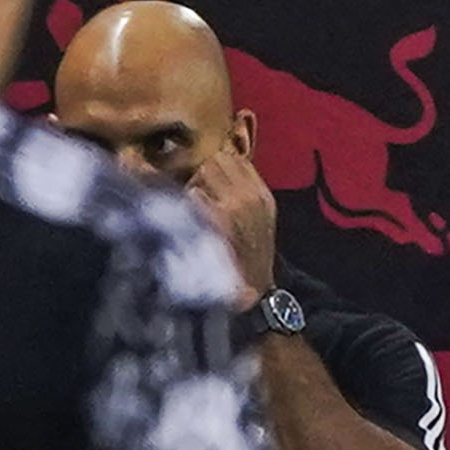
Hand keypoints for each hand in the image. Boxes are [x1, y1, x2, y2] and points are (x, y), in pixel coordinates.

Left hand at [189, 146, 278, 300]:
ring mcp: (233, 207)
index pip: (235, 158)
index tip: (210, 182)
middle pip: (216, 160)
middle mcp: (250, 196)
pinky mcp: (215, 219)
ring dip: (193, 184)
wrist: (251, 291)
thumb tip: (214, 167)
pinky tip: (188, 221)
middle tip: (199, 195)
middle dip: (203, 172)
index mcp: (263, 196)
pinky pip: (193, 194)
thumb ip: (242, 191)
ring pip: (202, 171)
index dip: (219, 168)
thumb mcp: (259, 220)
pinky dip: (186, 203)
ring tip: (194, 209)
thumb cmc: (249, 257)